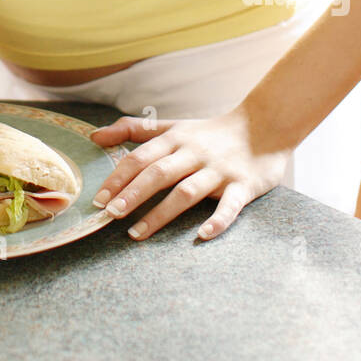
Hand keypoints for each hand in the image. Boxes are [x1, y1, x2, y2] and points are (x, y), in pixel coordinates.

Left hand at [89, 106, 291, 241]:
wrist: (265, 125)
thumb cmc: (210, 133)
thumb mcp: (173, 127)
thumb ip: (135, 130)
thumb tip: (95, 137)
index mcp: (176, 139)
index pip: (141, 157)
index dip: (118, 177)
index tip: (99, 199)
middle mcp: (195, 153)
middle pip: (159, 173)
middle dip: (133, 194)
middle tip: (111, 215)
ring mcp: (220, 170)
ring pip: (187, 191)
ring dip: (161, 213)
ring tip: (137, 233)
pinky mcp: (244, 185)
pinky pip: (230, 205)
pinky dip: (217, 220)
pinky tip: (202, 235)